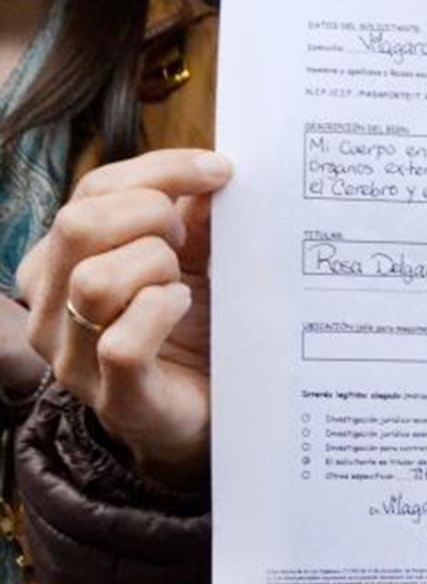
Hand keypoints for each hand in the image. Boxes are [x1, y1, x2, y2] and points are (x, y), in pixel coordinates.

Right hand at [16, 150, 229, 486]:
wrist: (205, 414)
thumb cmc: (191, 329)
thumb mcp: (191, 261)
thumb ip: (190, 216)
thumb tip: (210, 171)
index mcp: (59, 260)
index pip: (91, 192)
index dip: (159, 171)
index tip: (219, 170)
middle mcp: (50, 305)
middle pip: (79, 225)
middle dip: (151, 216)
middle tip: (188, 242)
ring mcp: (73, 355)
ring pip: (95, 281)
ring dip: (155, 267)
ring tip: (182, 283)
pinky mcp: (113, 396)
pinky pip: (121, 343)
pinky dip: (160, 315)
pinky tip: (182, 308)